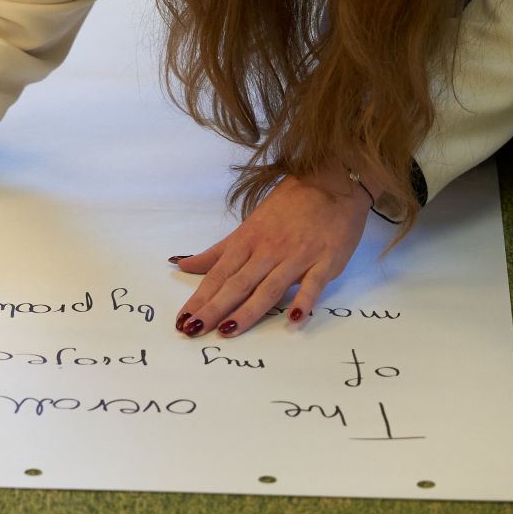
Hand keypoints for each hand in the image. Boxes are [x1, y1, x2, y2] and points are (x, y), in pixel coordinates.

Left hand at [170, 171, 369, 337]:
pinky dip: (304, 301)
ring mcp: (296, 257)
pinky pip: (312, 284)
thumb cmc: (287, 205)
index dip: (199, 298)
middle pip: (236, 284)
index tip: (181, 320)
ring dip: (248, 310)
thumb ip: (217, 251)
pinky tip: (294, 320)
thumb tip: (182, 264)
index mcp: (246, 242)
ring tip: (227, 330)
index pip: (218, 275)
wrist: (331, 182)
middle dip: (213, 308)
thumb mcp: (248, 226)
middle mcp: (267, 251)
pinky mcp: (325, 262)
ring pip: (268, 288)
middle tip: (192, 331)